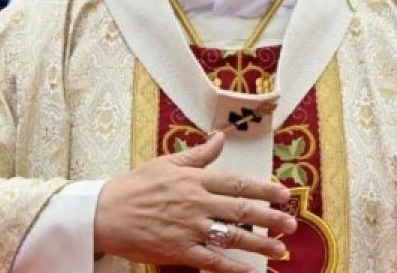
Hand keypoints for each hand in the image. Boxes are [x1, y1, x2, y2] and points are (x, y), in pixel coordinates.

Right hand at [94, 132, 297, 270]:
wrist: (104, 213)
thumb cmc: (136, 186)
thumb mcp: (167, 163)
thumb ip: (199, 155)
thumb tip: (220, 138)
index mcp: (196, 180)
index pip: (238, 183)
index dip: (264, 189)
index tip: (284, 194)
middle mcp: (197, 203)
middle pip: (241, 210)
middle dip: (270, 218)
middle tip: (292, 223)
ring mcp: (189, 228)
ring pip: (232, 236)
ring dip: (259, 244)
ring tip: (281, 249)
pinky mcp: (179, 250)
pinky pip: (212, 260)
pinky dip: (234, 268)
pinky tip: (252, 272)